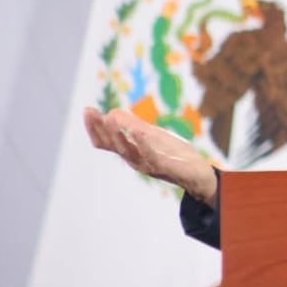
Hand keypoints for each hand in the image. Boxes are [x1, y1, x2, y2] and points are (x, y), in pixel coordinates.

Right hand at [83, 107, 218, 206]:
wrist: (198, 175)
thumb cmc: (174, 155)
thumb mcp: (152, 137)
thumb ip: (133, 126)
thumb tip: (112, 112)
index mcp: (131, 152)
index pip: (106, 141)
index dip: (94, 127)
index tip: (88, 110)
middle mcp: (135, 160)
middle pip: (112, 146)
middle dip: (100, 128)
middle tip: (91, 112)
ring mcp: (149, 165)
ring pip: (128, 151)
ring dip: (118, 134)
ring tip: (110, 118)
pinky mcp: (166, 168)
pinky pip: (152, 157)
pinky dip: (144, 144)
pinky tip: (139, 131)